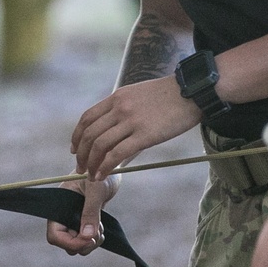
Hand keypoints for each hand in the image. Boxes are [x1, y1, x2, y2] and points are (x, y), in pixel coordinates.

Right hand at [47, 172, 120, 255]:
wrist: (110, 168)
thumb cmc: (99, 173)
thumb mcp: (95, 191)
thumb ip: (90, 212)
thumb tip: (87, 236)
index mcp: (58, 207)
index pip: (55, 235)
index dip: (70, 242)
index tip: (88, 239)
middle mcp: (63, 216)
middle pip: (66, 244)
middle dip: (83, 244)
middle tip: (98, 233)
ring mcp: (74, 220)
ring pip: (76, 245)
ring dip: (89, 242)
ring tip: (101, 228)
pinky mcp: (84, 222)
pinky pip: (85, 240)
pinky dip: (94, 239)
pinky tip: (102, 228)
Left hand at [71, 76, 200, 179]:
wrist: (192, 91)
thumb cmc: (169, 95)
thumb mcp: (139, 94)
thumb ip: (124, 108)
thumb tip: (115, 130)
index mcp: (117, 97)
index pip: (87, 118)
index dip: (77, 136)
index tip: (75, 149)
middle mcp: (120, 108)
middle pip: (89, 134)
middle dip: (81, 154)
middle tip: (80, 167)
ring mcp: (131, 121)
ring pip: (100, 145)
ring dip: (91, 163)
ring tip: (91, 174)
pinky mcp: (145, 135)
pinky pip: (117, 154)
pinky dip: (105, 166)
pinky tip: (102, 174)